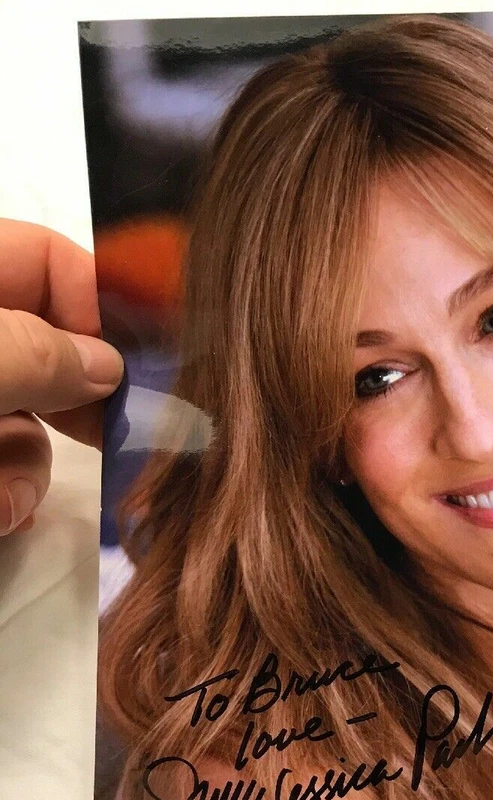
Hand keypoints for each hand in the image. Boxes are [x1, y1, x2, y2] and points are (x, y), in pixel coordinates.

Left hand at [0, 219, 123, 534]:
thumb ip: (35, 354)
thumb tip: (104, 368)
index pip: (50, 263)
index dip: (98, 308)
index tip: (136, 368)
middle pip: (50, 356)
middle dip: (74, 410)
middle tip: (115, 442)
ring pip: (25, 429)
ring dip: (25, 472)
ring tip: (0, 500)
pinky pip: (2, 473)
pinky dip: (4, 496)